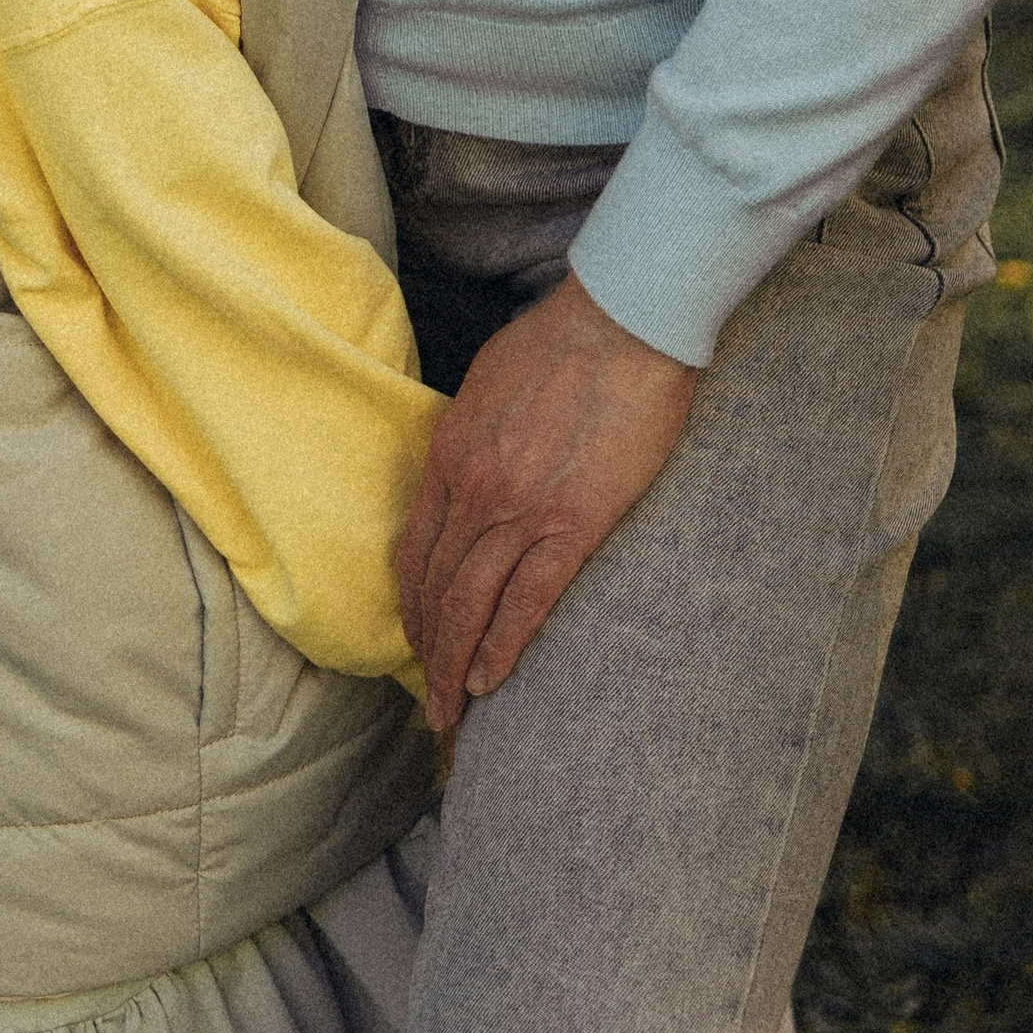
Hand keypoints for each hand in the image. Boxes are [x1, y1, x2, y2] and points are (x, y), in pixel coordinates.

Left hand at [394, 270, 696, 724]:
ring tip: (450, 710)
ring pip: (470, 605)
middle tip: (428, 699)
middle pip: (434, 588)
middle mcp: (472, 489)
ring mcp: (520, 510)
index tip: (415, 640)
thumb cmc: (559, 342)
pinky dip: (502, 647)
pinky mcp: (573, 525)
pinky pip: (526, 602)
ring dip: (454, 665)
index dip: (410, 606)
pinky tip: (489, 681)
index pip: (413, 550)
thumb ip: (468, 441)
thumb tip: (462, 479)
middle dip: (427, 650)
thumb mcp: (484, 385)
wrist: (621, 322)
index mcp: (450, 453)